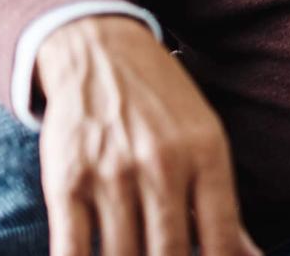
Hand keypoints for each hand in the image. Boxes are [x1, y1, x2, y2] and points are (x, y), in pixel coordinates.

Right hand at [34, 16, 258, 255]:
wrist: (99, 53)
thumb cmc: (163, 104)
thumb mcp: (206, 139)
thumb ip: (222, 204)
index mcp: (206, 154)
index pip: (220, 236)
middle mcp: (162, 165)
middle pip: (170, 253)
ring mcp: (112, 175)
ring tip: (137, 255)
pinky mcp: (66, 182)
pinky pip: (72, 250)